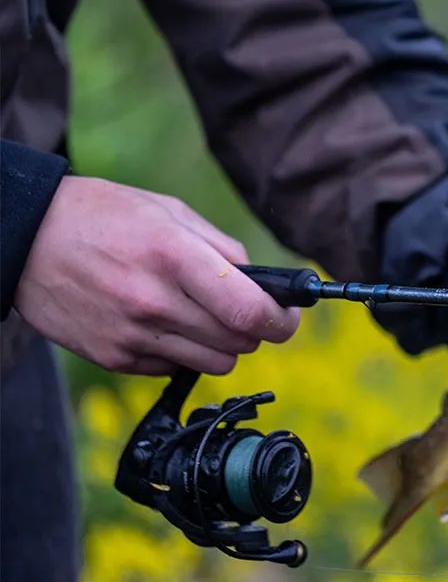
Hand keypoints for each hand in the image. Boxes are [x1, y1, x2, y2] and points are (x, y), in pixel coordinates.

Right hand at [13, 176, 299, 374]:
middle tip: (241, 311)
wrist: (23, 238)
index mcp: (175, 256)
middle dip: (253, 330)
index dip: (282, 321)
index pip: (251, 311)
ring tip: (199, 316)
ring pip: (215, 363)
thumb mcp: (168, 211)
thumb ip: (223, 249)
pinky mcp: (115, 358)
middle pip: (240, 343)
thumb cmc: (103, 216)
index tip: (288, 317)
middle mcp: (155, 301)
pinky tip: (160, 323)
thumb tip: (265, 282)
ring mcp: (133, 335)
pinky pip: (176, 370)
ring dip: (221, 345)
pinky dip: (181, 352)